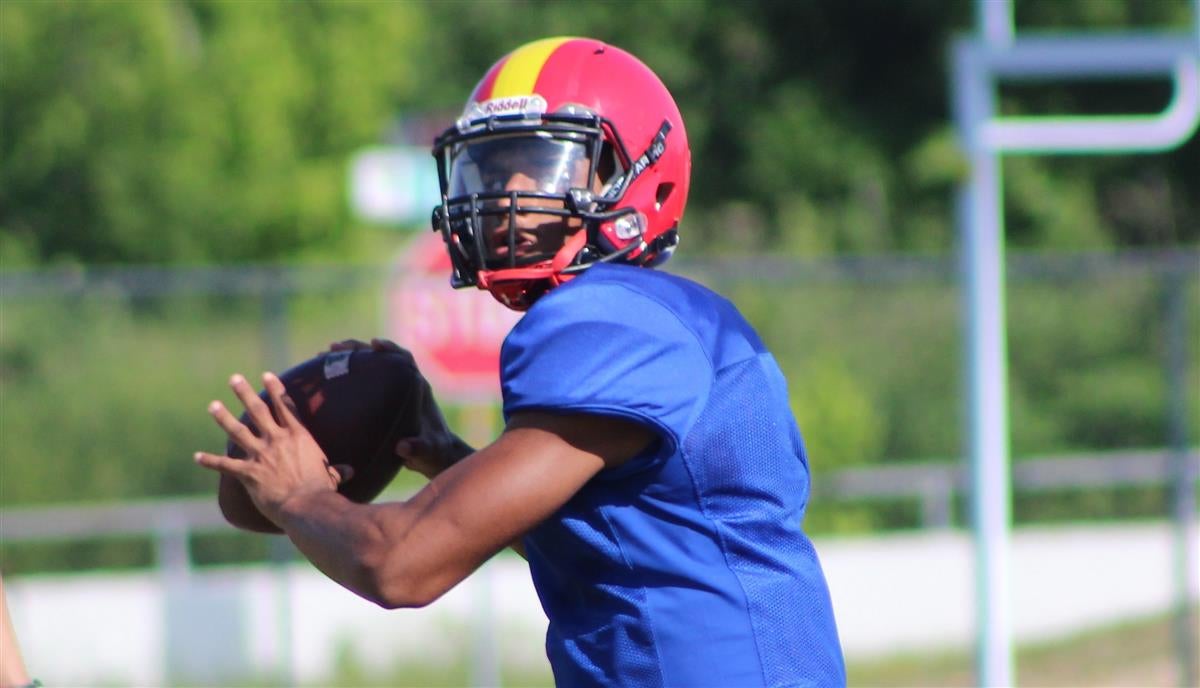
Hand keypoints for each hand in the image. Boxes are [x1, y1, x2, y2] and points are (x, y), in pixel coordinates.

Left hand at [195, 372, 343, 525]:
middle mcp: (277, 440)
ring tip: (212, 405)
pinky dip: (210, 461)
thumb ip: (337, 470)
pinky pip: (226, 465)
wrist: (306, 505)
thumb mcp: (332, 476)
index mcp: (298, 436)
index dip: (276, 389)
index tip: (266, 375)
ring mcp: (261, 455)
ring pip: (238, 431)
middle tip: (233, 379)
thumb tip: (351, 472)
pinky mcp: (248, 473)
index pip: (285, 406)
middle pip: (258, 410)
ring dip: (223, 417)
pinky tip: (197, 457)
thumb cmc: (322, 490)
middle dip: (244, 393)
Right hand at [327, 338, 472, 478]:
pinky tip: (323, 381)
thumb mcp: (428, 451)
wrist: (431, 456)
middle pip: (379, 357)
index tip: (374, 344)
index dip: (390, 349)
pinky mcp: (379, 401)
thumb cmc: (433, 451)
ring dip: (346, 360)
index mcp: (417, 388)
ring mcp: (390, 391)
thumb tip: (402, 446)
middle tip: (334, 347)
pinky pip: (360, 385)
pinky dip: (344, 379)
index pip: (404, 359)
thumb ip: (419, 448)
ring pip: (367, 368)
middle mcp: (403, 384)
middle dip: (358, 349)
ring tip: (322, 357)